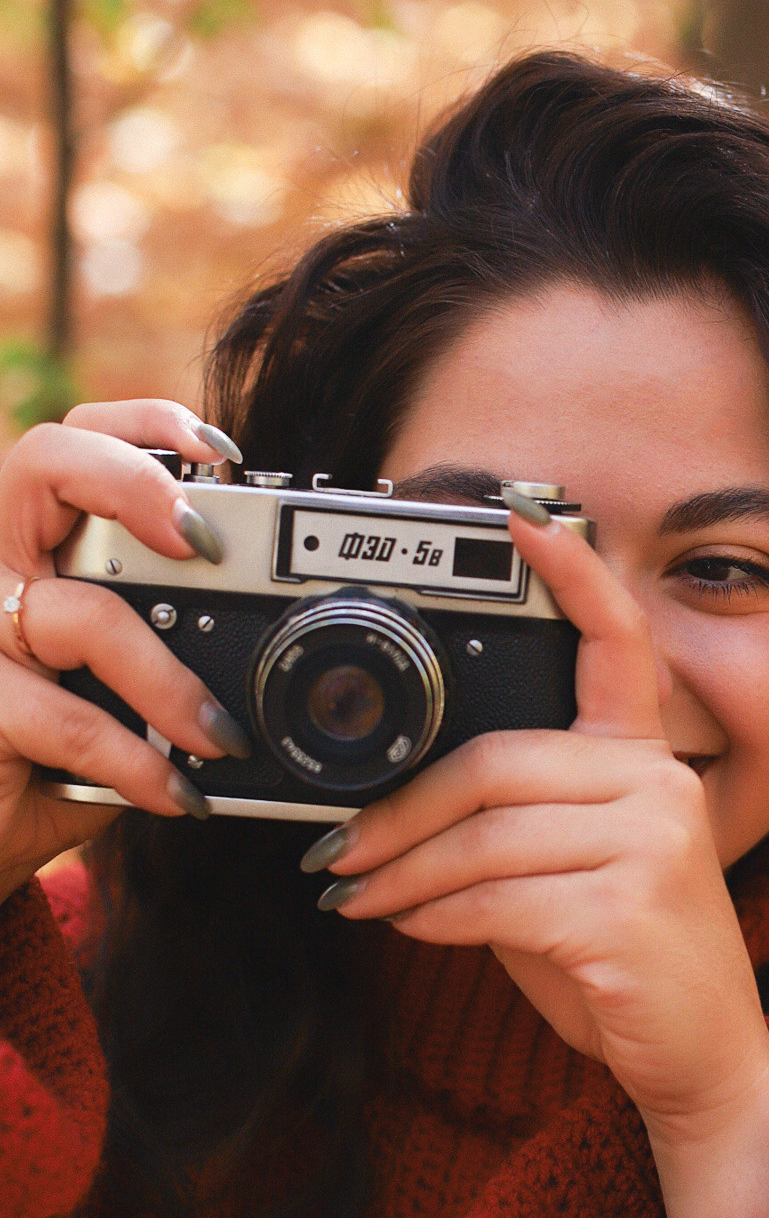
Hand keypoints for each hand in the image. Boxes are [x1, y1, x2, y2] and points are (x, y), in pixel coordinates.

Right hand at [0, 401, 251, 905]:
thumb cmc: (58, 753)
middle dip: (136, 482)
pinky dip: (139, 761)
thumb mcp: (123, 687)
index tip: (222, 452)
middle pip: (46, 461)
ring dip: (170, 680)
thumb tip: (290, 637)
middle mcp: (1, 568)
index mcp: (39, 545)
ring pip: (86, 614)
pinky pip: (72, 720)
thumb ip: (177, 643)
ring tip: (223, 737)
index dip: (145, 426)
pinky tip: (176, 791)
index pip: (77, 440)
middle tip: (202, 542)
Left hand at [314, 506, 768, 1217]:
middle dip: (398, 813)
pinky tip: (411, 928)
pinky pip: (498, 898)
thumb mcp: (569, 873)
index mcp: (645, 760)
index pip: (617, 643)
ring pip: (485, 835)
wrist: (700, 1056)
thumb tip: (391, 813)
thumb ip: (510, 822)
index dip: (573, 572)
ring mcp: (653, 845)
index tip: (523, 516)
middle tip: (336, 850)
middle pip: (496, 763)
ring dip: (400, 873)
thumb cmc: (623, 960)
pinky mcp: (629, 911)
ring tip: (356, 896)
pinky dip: (434, 915)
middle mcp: (658, 785)